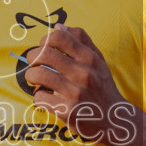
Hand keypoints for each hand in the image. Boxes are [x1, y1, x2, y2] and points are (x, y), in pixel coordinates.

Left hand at [22, 25, 136, 145]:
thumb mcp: (98, 60)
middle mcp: (83, 73)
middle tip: (34, 64)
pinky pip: (39, 97)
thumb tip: (58, 26)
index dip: (45, 40)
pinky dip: (38, 96)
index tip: (44, 48)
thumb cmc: (102, 86)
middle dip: (32, 57)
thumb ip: (81, 41)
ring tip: (35, 80)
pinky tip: (46, 97)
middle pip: (43, 54)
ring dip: (30, 76)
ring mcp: (75, 93)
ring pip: (38, 75)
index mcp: (90, 58)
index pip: (59, 37)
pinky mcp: (66, 111)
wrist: (114, 119)